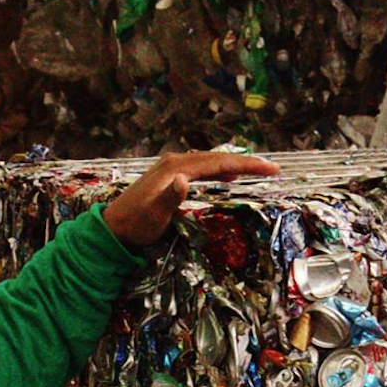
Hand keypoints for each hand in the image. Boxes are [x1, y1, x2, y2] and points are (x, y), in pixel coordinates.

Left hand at [102, 151, 280, 249]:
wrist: (113, 228)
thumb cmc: (135, 224)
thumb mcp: (154, 215)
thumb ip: (170, 197)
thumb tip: (185, 179)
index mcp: (176, 168)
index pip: (218, 163)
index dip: (246, 166)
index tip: (270, 169)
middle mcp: (175, 162)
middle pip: (218, 158)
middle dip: (246, 163)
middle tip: (273, 169)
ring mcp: (172, 168)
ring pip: (211, 162)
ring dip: (234, 165)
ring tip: (258, 170)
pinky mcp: (170, 177)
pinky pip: (202, 168)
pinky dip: (219, 170)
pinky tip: (227, 176)